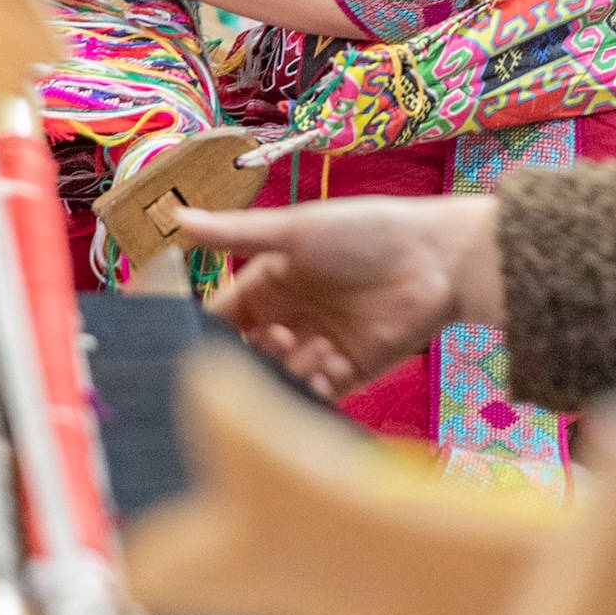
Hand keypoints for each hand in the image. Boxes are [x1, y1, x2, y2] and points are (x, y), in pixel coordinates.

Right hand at [186, 195, 501, 400]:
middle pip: (246, 355)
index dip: (205, 331)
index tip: (190, 345)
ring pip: (278, 378)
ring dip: (284, 368)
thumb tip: (177, 219)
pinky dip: (314, 388)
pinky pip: (316, 395)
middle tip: (267, 340)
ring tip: (305, 344)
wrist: (438, 260)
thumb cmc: (367, 232)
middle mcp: (289, 318)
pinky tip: (329, 365)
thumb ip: (236, 235)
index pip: (222, 316)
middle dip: (246, 357)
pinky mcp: (350, 373)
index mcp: (269, 283)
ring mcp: (318, 347)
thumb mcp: (296, 230)